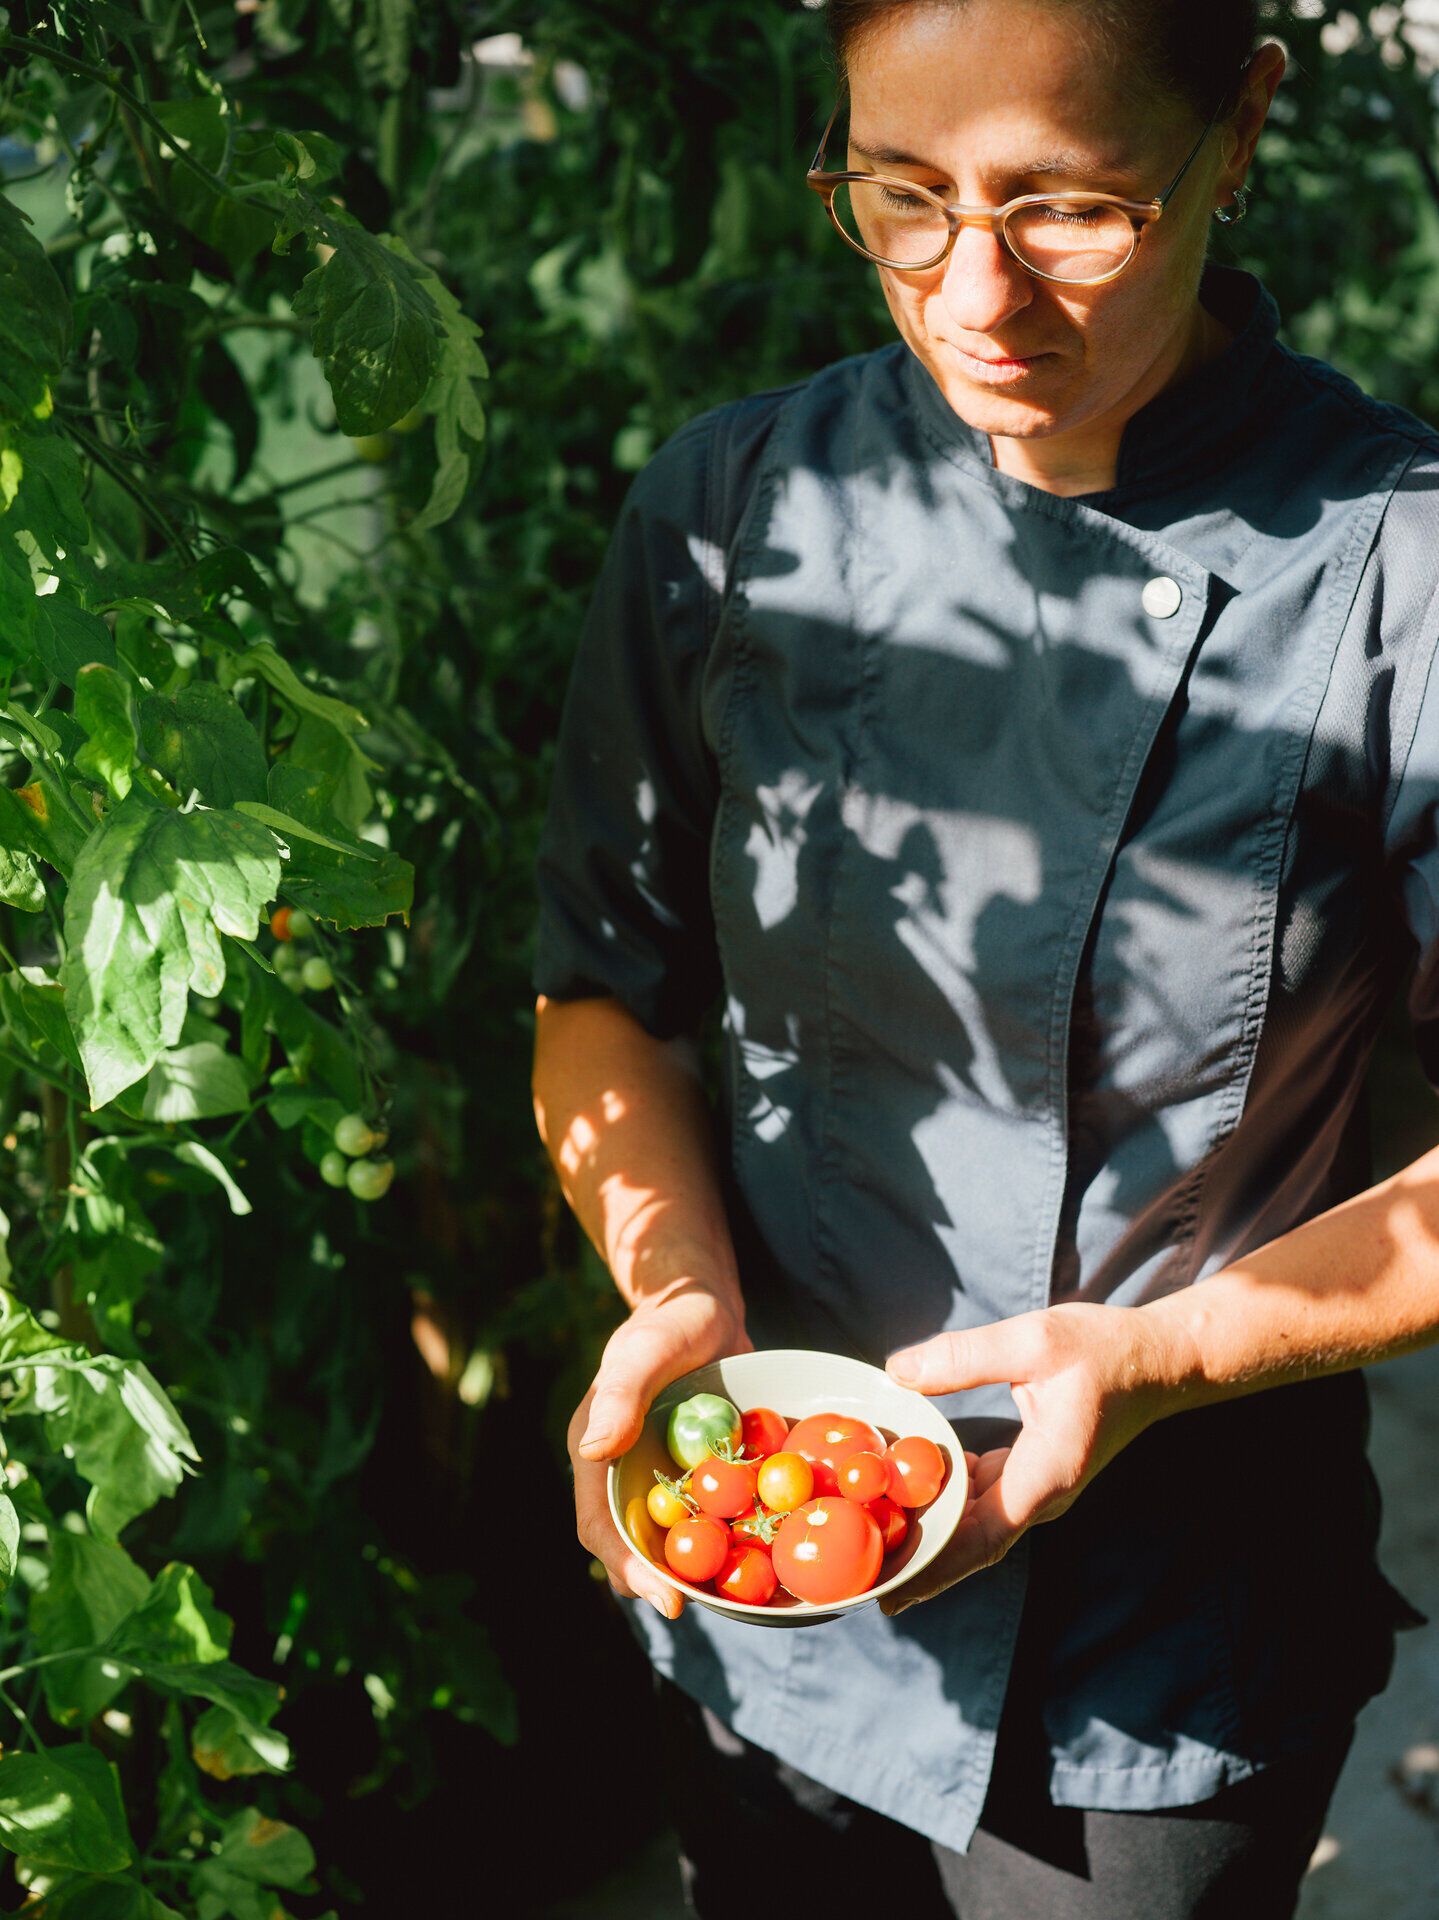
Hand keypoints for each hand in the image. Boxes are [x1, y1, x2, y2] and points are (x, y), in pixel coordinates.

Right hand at [570, 1280, 751, 1620]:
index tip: (668, 1600)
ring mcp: (668, 1477)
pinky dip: (740, 1535)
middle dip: (669, 1585)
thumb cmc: (669, 1320)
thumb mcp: (645, 1351)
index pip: (602, 1529)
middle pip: (639, 1549)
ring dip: (706, 1570)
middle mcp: (629, 1475)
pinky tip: (775, 1553)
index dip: (630, 1569)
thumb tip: (592, 1450)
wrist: (705, 1304)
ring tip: (746, 1597)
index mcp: (598, 1455)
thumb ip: (620, 1396)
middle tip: (712, 1610)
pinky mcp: (705, 1472)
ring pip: (680, 1541)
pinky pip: (719, 1515)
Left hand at [879, 1303, 1172, 1614]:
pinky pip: (981, 1499)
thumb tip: (898, 1372)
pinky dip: (944, 1502)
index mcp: (1046, 1475)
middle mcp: (1041, 1494)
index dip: (935, 1567)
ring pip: (974, 1524)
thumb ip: (964, 1357)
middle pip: (971, 1543)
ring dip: (928, 1533)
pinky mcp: (1030, 1473)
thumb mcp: (1034, 1341)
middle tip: (860, 1578)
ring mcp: (1037, 1488)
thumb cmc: (1104, 1350)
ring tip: (870, 1540)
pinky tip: (905, 1488)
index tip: (892, 1593)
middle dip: (919, 1561)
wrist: (1158, 1363)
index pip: (983, 1539)